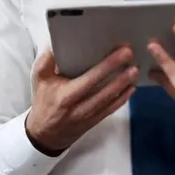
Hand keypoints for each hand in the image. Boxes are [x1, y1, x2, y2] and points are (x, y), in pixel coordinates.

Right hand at [24, 47, 138, 154]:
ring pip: (110, 101)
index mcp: (66, 95)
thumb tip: (56, 41)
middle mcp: (79, 107)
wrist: (44, 134)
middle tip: (133, 60)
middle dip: (121, 76)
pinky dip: (123, 99)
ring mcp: (88, 116)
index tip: (122, 53)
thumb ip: (46, 60)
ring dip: (124, 86)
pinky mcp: (94, 121)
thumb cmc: (43, 100)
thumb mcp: (39, 79)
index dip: (108, 65)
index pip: (90, 79)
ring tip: (135, 71)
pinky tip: (131, 88)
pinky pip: (111, 110)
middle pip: (104, 90)